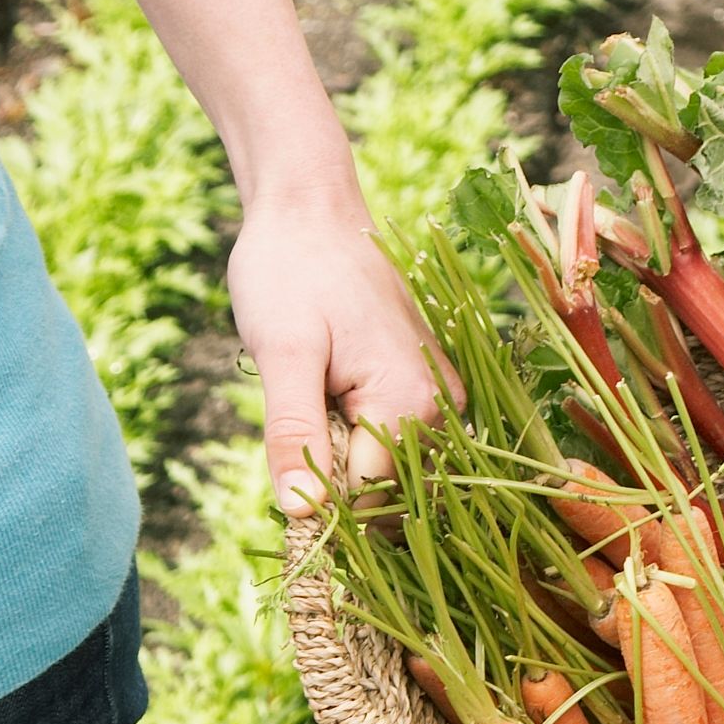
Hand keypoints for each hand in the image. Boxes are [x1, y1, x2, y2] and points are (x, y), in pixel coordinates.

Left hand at [103, 0, 442, 508]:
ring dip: (343, 464)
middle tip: (292, 432)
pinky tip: (327, 402)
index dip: (321, 507)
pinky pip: (394, 445)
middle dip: (336, 487)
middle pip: (388, 495)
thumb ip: (294, 436)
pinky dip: (356, 442)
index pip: (371, 502)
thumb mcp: (282, 353)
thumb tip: (300, 516)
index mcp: (413, 404)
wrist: (310, 207)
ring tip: (310, 406)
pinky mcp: (427, 390)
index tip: (280, 491)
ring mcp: (440, 399)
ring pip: (390, 474)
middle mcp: (443, 408)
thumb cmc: (291, 271)